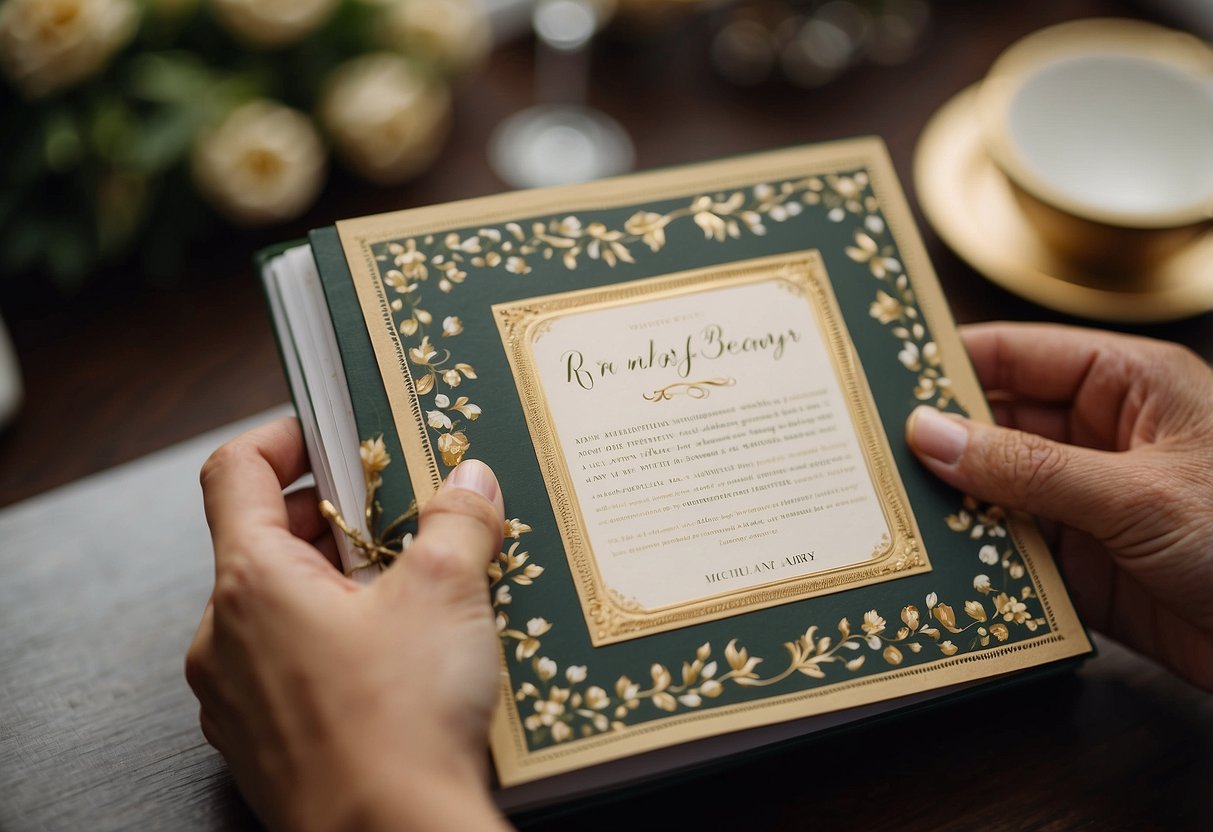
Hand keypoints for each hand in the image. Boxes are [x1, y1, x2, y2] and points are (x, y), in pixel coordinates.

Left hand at [186, 417, 509, 831]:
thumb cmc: (400, 722)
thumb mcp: (446, 593)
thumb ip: (457, 521)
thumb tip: (470, 484)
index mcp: (250, 581)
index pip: (234, 471)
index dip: (281, 439)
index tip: (328, 436)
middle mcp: (224, 636)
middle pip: (260, 540)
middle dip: (330, 518)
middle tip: (395, 519)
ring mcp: (234, 696)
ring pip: (274, 609)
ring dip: (331, 585)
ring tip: (404, 593)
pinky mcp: (260, 742)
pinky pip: (283, 667)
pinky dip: (327, 644)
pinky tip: (391, 661)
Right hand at [907, 322, 1212, 691]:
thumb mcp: (1135, 493)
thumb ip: (1025, 466)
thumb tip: (930, 433)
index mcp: (1125, 384)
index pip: (1014, 355)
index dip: (946, 363)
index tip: (876, 379)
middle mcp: (1100, 437)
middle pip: (994, 426)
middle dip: (936, 443)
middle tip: (861, 454)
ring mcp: (1088, 501)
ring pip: (994, 491)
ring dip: (949, 505)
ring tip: (880, 509)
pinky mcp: (1083, 564)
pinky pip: (1010, 550)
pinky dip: (973, 558)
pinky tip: (929, 562)